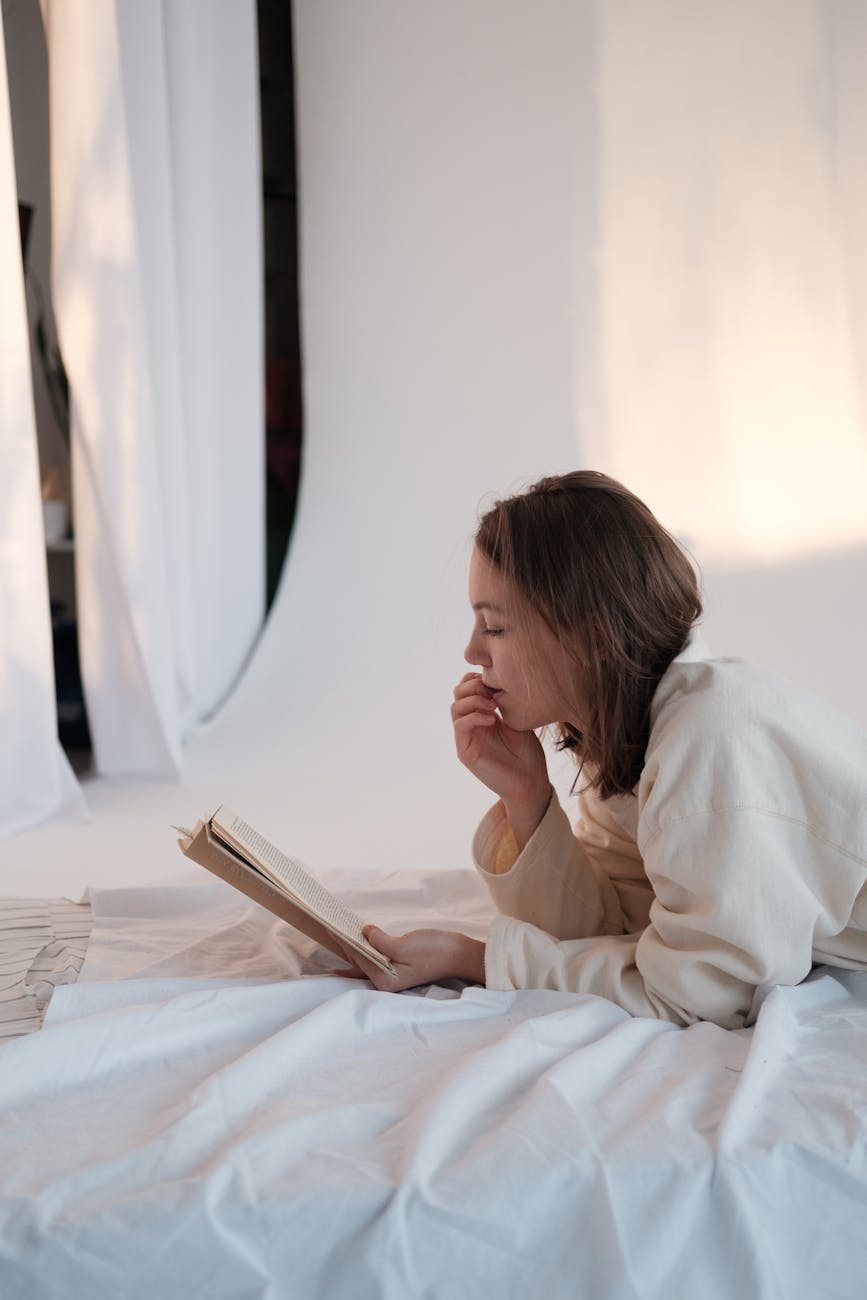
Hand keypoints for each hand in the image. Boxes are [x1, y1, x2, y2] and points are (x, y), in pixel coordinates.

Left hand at [329, 925, 485, 992]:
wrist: (459, 955)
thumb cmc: (435, 952)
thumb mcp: (404, 945)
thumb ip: (380, 941)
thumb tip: (364, 933)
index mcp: (384, 980)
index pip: (357, 958)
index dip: (344, 941)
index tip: (331, 927)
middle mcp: (385, 981)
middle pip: (358, 964)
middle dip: (343, 948)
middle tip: (326, 933)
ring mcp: (392, 975)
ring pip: (366, 962)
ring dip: (353, 949)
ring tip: (336, 939)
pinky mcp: (399, 967)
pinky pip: (376, 958)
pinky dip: (366, 949)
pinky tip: (358, 944)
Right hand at [451, 673, 550, 846]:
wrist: (531, 782)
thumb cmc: (528, 754)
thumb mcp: (517, 720)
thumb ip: (504, 702)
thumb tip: (496, 682)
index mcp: (482, 716)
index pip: (467, 688)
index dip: (476, 679)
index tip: (495, 680)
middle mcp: (471, 725)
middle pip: (457, 694)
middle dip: (473, 686)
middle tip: (493, 692)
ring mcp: (466, 738)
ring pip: (455, 708)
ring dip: (474, 700)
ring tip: (493, 705)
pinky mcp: (465, 752)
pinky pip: (460, 726)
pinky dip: (474, 717)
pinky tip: (492, 719)